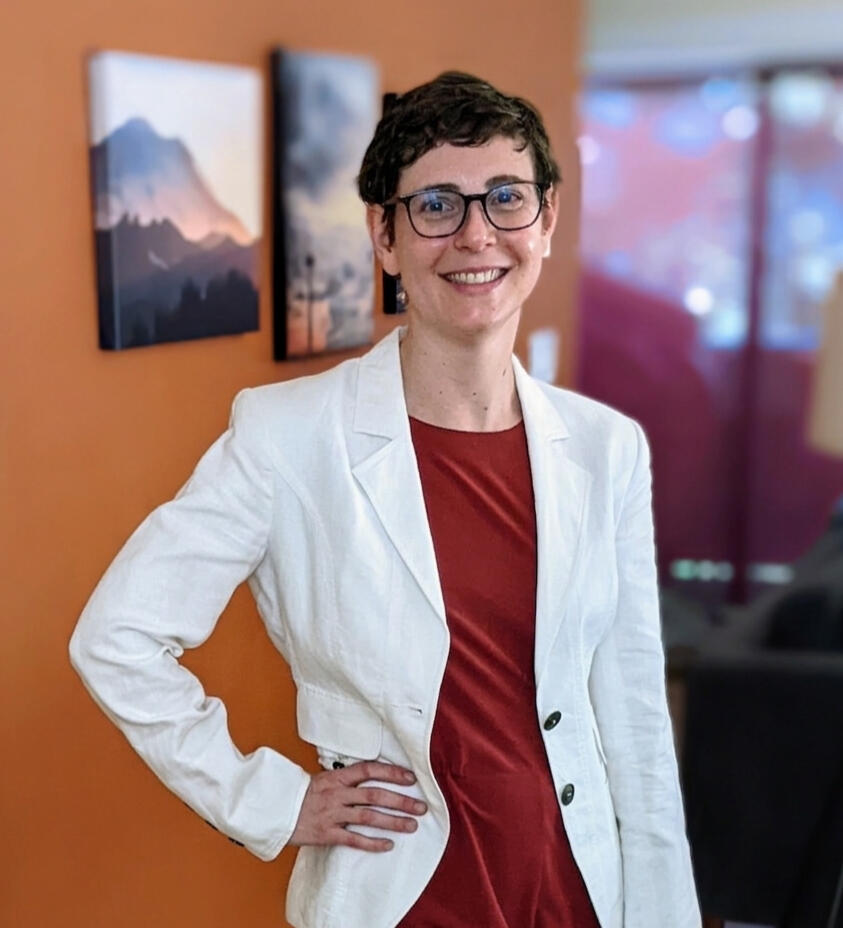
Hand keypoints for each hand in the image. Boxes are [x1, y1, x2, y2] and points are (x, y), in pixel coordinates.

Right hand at [290, 761, 426, 851]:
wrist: (274, 809)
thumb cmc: (301, 794)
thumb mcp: (323, 778)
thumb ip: (345, 778)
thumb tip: (370, 776)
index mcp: (337, 776)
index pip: (369, 769)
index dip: (391, 772)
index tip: (410, 778)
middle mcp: (337, 793)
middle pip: (375, 794)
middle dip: (401, 800)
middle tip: (421, 806)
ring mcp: (332, 814)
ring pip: (368, 816)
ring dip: (393, 821)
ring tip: (411, 825)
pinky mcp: (326, 834)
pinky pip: (353, 839)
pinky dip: (372, 843)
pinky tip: (387, 845)